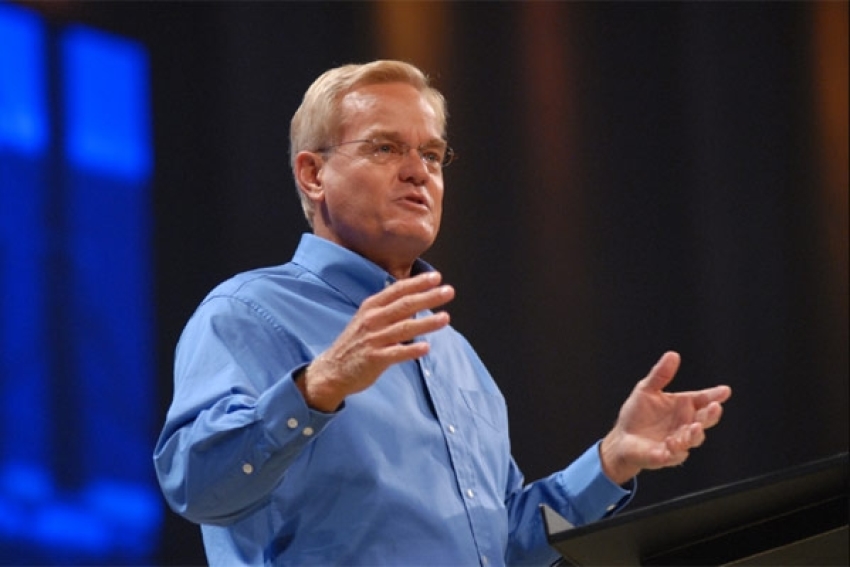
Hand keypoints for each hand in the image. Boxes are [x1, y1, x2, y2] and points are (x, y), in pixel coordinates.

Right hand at [297, 271, 454, 411]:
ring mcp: (373, 339)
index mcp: (371, 307)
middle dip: (428, 297)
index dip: (417, 283)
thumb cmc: (355, 343)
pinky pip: (396, 353)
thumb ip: (389, 309)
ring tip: (445, 318)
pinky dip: (411, 350)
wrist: (332, 370)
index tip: (436, 277)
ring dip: (427, 323)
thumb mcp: (367, 319)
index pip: (398, 290)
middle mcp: (372, 320)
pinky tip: (426, 348)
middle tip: (449, 291)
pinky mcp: (374, 359)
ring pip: (404, 328)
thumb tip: (415, 300)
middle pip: (404, 305)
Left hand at [600, 351, 731, 484]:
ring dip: (695, 434)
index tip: (725, 391)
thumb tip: (673, 355)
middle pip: (704, 419)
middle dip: (711, 415)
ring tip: (695, 426)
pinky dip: (674, 450)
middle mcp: (685, 424)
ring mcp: (678, 441)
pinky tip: (671, 442)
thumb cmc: (637, 414)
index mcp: (684, 406)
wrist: (622, 437)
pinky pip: (673, 455)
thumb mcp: (646, 389)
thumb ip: (660, 375)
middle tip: (715, 407)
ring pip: (693, 439)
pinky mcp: (665, 456)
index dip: (715, 395)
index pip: (703, 399)